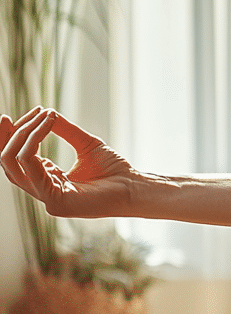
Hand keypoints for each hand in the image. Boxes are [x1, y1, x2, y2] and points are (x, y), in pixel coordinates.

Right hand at [1, 108, 142, 218]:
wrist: (135, 187)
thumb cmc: (115, 170)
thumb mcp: (86, 144)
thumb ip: (64, 131)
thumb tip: (46, 112)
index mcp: (48, 182)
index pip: (17, 161)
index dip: (10, 140)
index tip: (11, 117)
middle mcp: (44, 192)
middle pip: (9, 164)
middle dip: (7, 138)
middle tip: (8, 117)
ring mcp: (48, 200)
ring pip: (16, 164)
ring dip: (23, 135)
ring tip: (40, 116)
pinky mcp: (56, 202)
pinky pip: (32, 168)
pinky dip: (34, 143)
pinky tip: (46, 125)